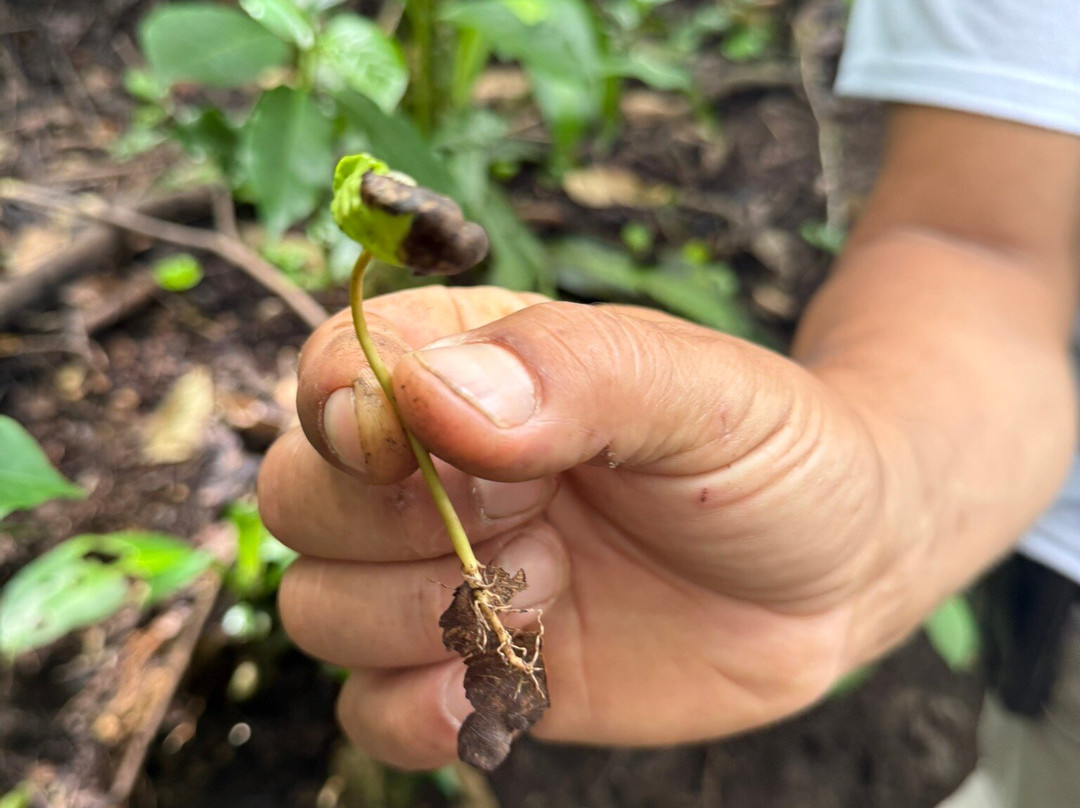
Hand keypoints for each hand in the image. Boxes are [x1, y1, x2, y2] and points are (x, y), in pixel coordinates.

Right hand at [258, 285, 900, 768]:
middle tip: (525, 523)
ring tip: (546, 596)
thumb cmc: (772, 451)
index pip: (336, 372)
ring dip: (408, 619)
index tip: (415, 444)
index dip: (347, 410)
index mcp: (471, 367)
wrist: (835, 568)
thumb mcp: (700, 389)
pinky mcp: (474, 668)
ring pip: (319, 604)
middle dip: (383, 524)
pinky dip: (403, 713)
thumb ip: (573, 374)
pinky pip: (370, 706)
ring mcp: (448, 575)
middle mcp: (438, 470)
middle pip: (300, 495)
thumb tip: (426, 396)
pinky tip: (484, 694)